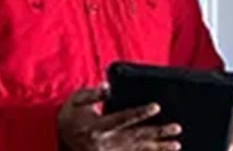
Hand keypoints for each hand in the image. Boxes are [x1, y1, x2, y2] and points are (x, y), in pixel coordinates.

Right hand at [58, 84, 181, 150]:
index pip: (123, 118)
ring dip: (158, 148)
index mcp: (97, 127)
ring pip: (138, 150)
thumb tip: (107, 86)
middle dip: (158, 133)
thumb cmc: (69, 114)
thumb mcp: (77, 100)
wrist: (56, 137)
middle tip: (176, 128)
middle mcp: (105, 143)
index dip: (140, 112)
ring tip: (176, 145)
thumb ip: (93, 94)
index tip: (156, 106)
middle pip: (136, 137)